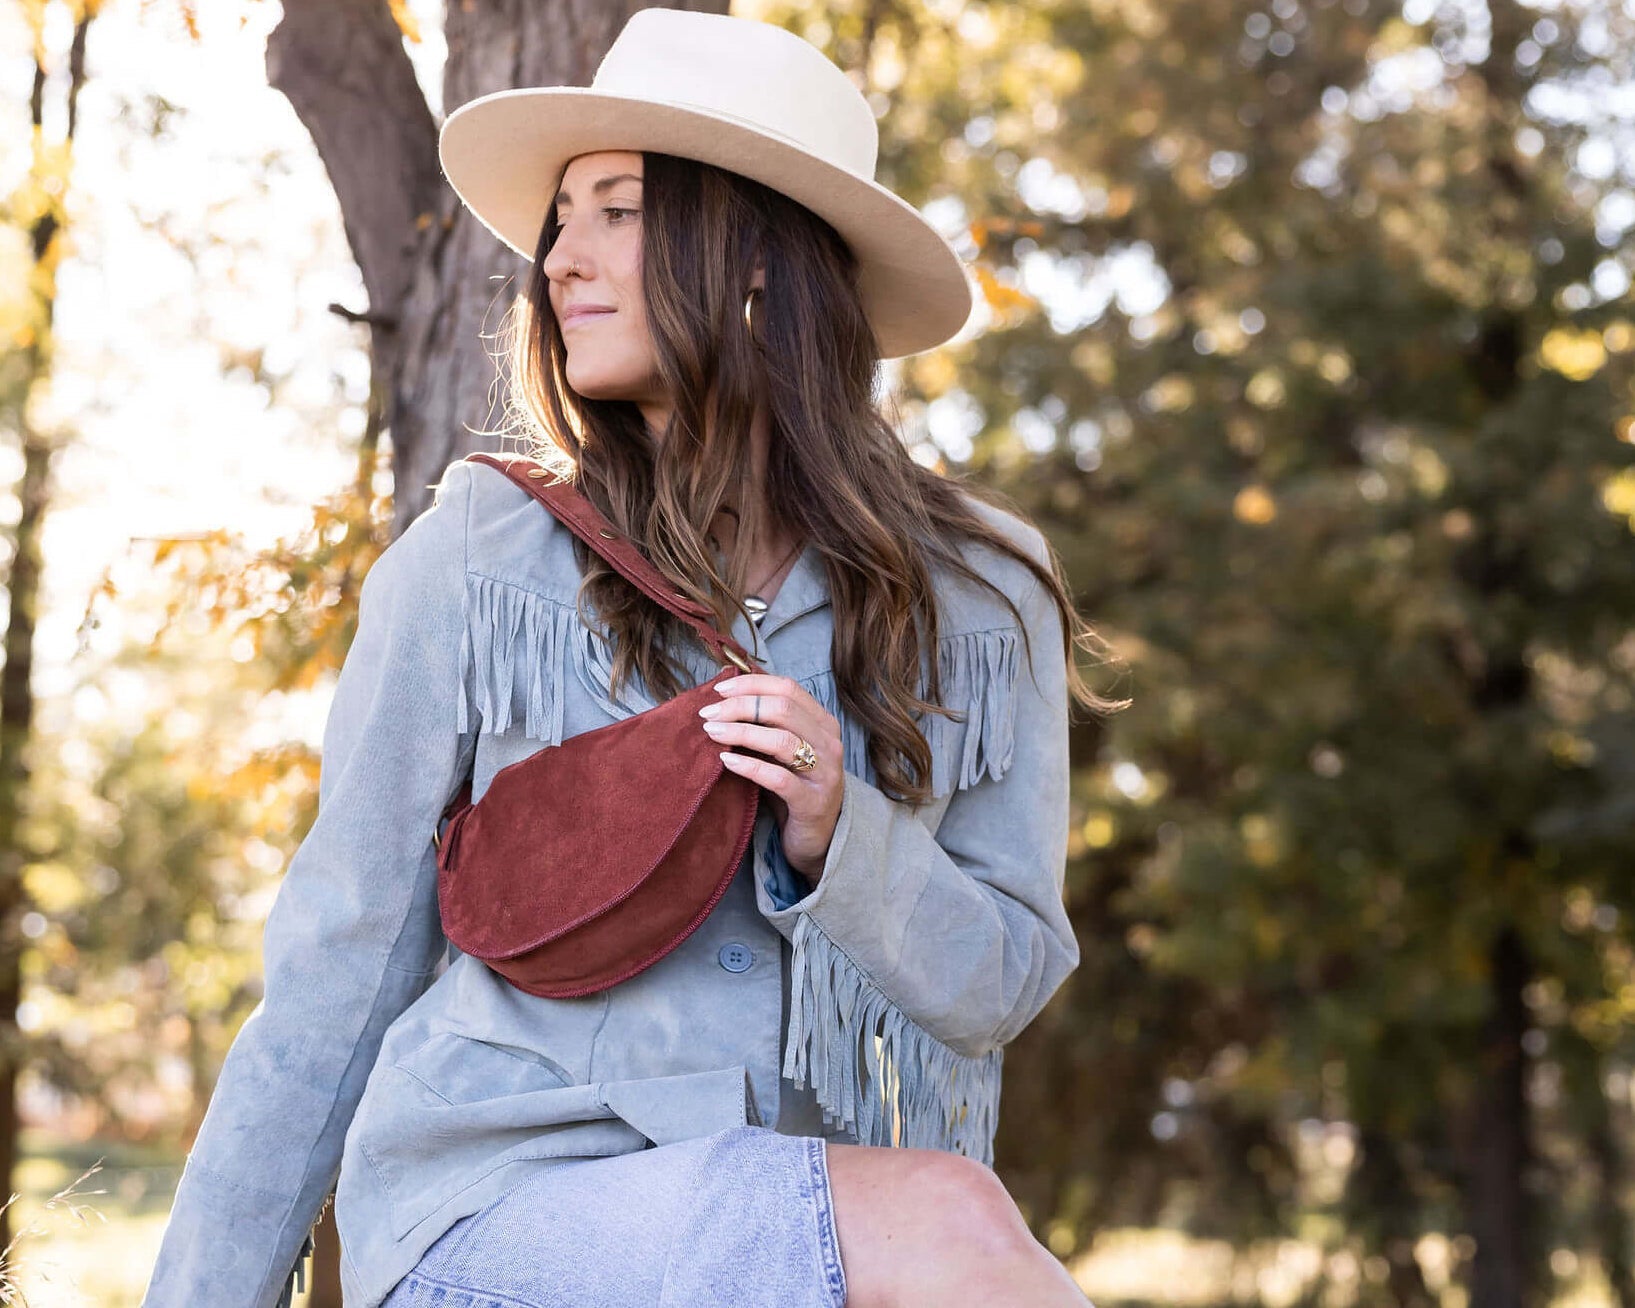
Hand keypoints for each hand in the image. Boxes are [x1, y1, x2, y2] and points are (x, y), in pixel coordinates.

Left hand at [697, 667, 843, 882]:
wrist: (819, 838)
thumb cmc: (794, 789)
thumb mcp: (783, 752)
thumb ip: (765, 726)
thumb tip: (723, 700)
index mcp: (823, 723)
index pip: (788, 688)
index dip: (752, 684)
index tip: (719, 690)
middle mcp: (829, 743)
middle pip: (783, 709)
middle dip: (740, 706)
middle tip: (708, 714)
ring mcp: (825, 773)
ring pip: (782, 740)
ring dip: (741, 732)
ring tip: (712, 732)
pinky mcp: (812, 802)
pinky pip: (779, 779)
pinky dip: (749, 766)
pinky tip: (726, 760)